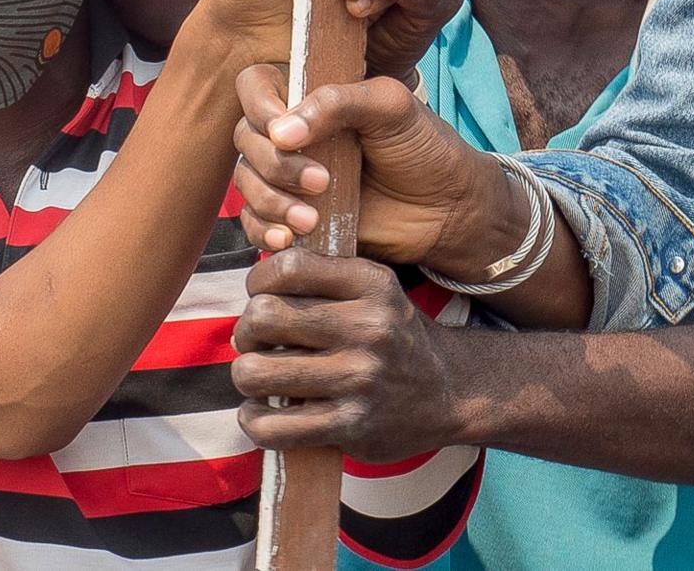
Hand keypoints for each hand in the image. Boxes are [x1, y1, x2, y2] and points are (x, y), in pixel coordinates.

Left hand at [231, 253, 466, 461]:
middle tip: (255, 341)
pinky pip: (272, 426)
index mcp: (371, 284)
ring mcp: (359, 379)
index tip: (261, 296)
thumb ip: (324, 278)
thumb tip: (255, 279)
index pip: (289, 267)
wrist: (448, 392)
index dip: (259, 281)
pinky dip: (254, 420)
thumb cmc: (393, 336)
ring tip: (259, 377)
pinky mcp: (350, 425)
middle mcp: (368, 328)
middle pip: (265, 317)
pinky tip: (263, 412)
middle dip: (246, 330)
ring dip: (246, 376)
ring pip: (257, 372)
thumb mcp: (375, 291)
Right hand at [232, 66, 511, 269]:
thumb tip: (282, 132)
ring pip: (246, 183)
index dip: (259, 106)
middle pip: (246, 139)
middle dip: (274, 165)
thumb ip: (339, 103)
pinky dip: (263, 230)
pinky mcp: (293, 216)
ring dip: (270, 202)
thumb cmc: (423, 147)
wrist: (446, 209)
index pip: (256, 86)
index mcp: (312, 94)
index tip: (284, 132)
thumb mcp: (391, 107)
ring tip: (310, 220)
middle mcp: (294, 132)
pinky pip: (255, 223)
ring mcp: (290, 176)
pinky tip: (288, 238)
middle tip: (320, 182)